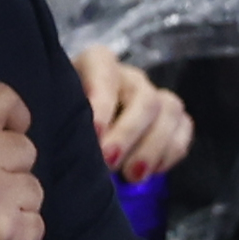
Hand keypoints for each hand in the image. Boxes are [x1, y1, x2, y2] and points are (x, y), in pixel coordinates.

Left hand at [73, 41, 194, 184]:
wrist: (79, 130)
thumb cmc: (62, 119)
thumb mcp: (55, 112)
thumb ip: (61, 119)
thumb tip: (69, 147)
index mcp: (95, 63)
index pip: (103, 69)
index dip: (102, 102)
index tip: (94, 134)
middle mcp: (128, 76)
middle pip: (143, 98)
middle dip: (128, 134)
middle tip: (109, 162)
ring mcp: (154, 94)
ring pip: (168, 111)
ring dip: (153, 147)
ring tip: (132, 176)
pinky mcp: (173, 115)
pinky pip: (184, 128)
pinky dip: (170, 151)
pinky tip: (152, 172)